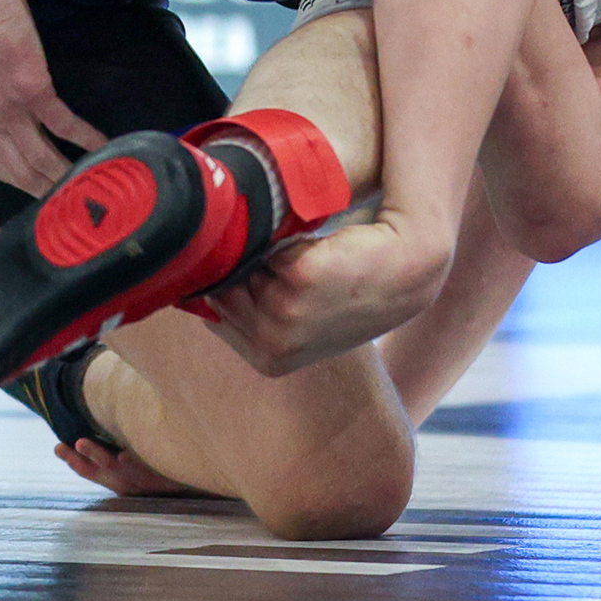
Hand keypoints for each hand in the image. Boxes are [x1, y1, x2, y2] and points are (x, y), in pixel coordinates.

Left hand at [0, 0, 106, 195]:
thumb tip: (1, 115)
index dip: (25, 187)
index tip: (47, 197)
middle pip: (21, 173)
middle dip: (50, 193)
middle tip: (77, 202)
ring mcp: (7, 107)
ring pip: (41, 158)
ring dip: (69, 175)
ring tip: (93, 182)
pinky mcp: (31, 87)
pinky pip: (63, 124)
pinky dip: (86, 139)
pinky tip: (104, 146)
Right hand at [54, 439, 198, 497]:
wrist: (199, 480)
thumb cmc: (168, 469)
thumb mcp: (143, 459)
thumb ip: (126, 444)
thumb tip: (109, 415)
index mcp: (121, 481)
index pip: (91, 471)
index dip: (74, 461)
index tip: (58, 447)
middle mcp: (129, 483)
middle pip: (97, 472)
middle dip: (77, 460)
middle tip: (60, 447)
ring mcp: (144, 481)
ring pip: (115, 469)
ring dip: (98, 455)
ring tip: (81, 442)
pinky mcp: (162, 479)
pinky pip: (148, 470)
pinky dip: (135, 463)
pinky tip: (124, 454)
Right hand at [199, 206, 449, 376]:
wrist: (405, 269)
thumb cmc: (350, 288)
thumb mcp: (296, 314)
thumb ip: (250, 307)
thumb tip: (194, 279)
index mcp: (267, 361)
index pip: (212, 313)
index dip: (228, 286)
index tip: (257, 274)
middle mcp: (273, 347)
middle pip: (220, 289)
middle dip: (244, 268)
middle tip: (292, 265)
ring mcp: (284, 315)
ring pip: (240, 264)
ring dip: (267, 253)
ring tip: (312, 260)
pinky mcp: (299, 278)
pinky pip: (265, 243)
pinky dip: (287, 238)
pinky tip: (322, 249)